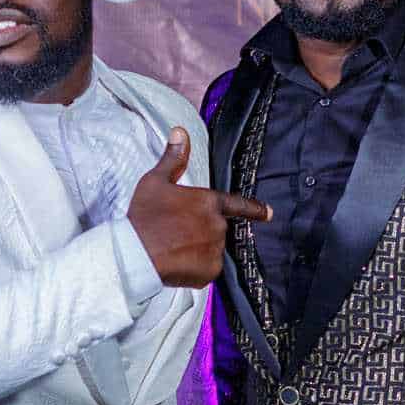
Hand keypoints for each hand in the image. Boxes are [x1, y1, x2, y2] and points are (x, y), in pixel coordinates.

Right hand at [129, 128, 271, 287]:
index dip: (255, 209)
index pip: (238, 204)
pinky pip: (207, 269)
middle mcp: (218, 225)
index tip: (268, 213)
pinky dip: (196, 269)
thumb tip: (180, 133)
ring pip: (212, 249)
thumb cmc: (145, 216)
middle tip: (177, 234)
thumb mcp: (155, 182)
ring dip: (198, 250)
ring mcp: (216, 248)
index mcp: (209, 201)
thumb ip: (173, 159)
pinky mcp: (210, 271)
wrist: (136, 253)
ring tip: (174, 248)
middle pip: (217, 228)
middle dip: (202, 231)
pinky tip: (178, 263)